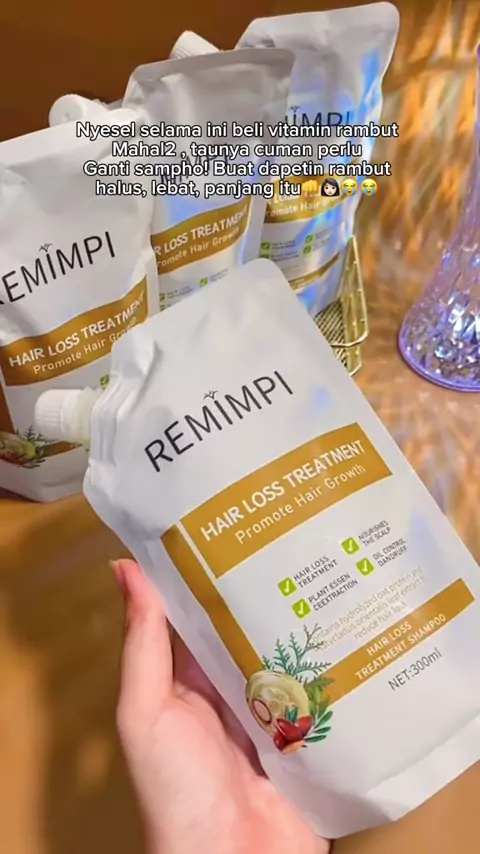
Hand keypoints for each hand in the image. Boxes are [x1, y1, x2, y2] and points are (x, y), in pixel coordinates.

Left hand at [113, 559, 328, 853]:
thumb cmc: (178, 787)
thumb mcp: (146, 712)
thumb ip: (142, 645)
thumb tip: (124, 567)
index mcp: (188, 680)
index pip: (200, 614)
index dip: (213, 571)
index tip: (238, 521)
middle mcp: (229, 692)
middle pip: (250, 631)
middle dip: (269, 592)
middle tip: (299, 535)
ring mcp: (272, 715)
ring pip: (288, 656)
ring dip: (305, 624)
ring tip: (334, 568)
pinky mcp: (308, 736)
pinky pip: (320, 692)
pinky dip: (334, 665)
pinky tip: (356, 629)